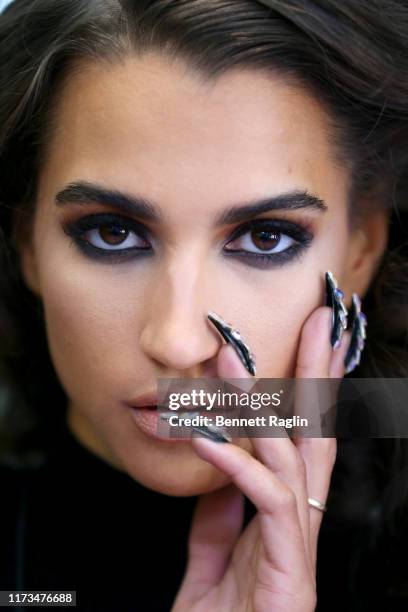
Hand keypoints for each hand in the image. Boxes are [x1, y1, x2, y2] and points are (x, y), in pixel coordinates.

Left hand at [171, 306, 349, 611]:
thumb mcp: (216, 556)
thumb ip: (220, 516)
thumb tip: (218, 472)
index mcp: (287, 512)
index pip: (303, 438)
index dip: (309, 389)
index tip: (310, 340)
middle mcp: (301, 517)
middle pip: (316, 432)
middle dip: (317, 373)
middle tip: (318, 319)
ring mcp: (299, 539)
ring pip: (291, 454)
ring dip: (263, 400)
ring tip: (231, 358)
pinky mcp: (290, 565)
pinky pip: (264, 498)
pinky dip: (236, 461)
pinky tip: (209, 435)